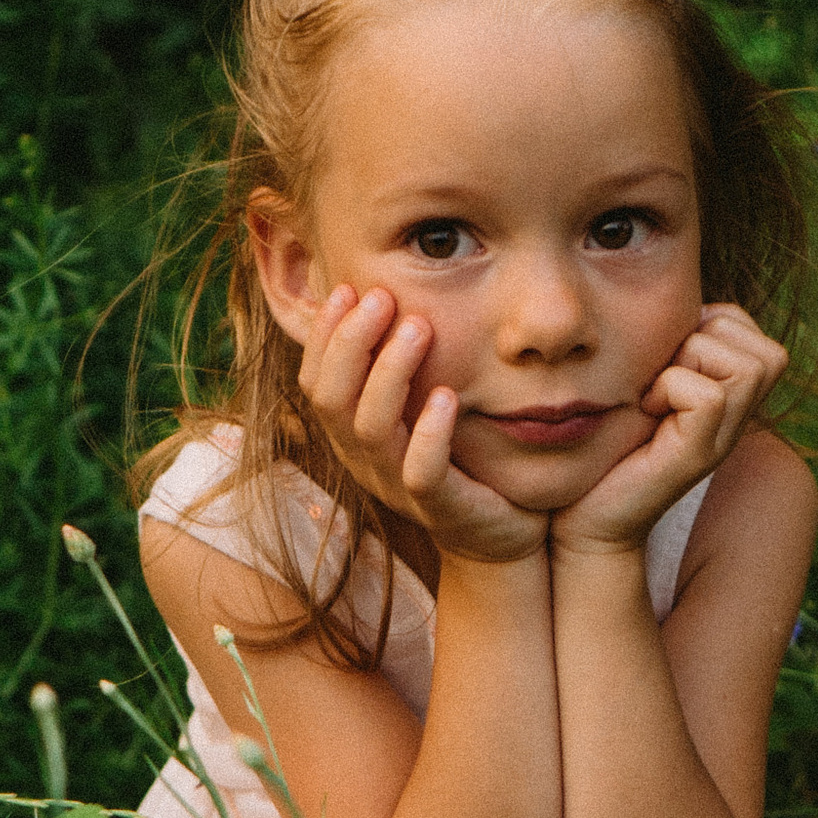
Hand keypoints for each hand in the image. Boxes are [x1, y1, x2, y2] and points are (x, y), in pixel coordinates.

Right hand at [299, 285, 546, 564]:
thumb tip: (382, 290)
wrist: (502, 530)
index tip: (348, 287)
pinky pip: (421, 473)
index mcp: (351, 433)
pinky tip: (446, 397)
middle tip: (382, 297)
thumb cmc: (458, 454)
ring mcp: (397, 487)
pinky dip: (430, 433)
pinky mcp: (440, 508)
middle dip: (351, 342)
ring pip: (369, 431)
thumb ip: (399, 361)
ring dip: (390, 373)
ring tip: (420, 327)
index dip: (324, 335)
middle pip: (330, 400)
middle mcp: (364, 460)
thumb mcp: (420, 402)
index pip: (315, 380)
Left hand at [550, 303, 786, 552]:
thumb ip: (667, 345)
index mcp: (730, 396)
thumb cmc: (606, 442)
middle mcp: (737, 419)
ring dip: (690, 363)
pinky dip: (672, 389)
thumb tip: (679, 301)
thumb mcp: (641, 380)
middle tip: (662, 373)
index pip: (752, 330)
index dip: (710, 325)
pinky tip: (646, 409)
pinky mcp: (698, 457)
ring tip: (655, 392)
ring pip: (747, 366)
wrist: (583, 514)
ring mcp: (722, 440)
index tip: (666, 358)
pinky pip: (709, 396)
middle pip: (765, 350)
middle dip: (706, 341)